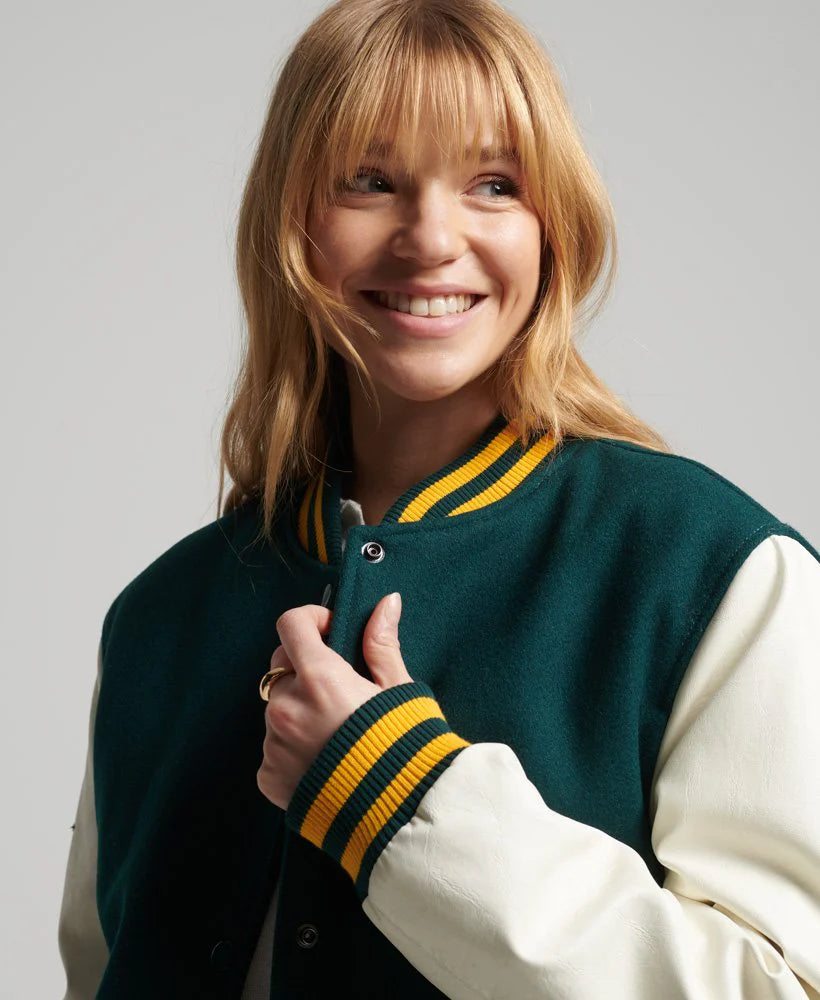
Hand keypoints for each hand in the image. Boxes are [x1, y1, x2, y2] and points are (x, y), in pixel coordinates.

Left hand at [257, 592, 412, 810]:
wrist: (400, 819)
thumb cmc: (406, 750)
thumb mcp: (399, 690)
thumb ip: (382, 643)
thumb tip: (386, 602)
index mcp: (319, 679)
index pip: (291, 625)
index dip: (311, 621)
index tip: (330, 632)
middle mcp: (288, 708)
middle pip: (281, 667)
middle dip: (306, 668)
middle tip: (341, 691)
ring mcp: (274, 744)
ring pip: (277, 710)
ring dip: (299, 711)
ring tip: (338, 735)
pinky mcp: (268, 777)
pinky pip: (273, 749)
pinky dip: (292, 749)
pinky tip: (325, 762)